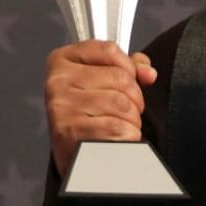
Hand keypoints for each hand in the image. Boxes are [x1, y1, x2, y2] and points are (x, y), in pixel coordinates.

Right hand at [43, 40, 157, 174]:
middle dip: (134, 97)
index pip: (109, 50)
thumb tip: (148, 73)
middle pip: (121, 78)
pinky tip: (116, 138)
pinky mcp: (72, 132)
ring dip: (132, 118)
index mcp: (62, 61)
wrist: (73, 155)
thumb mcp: (99, 82)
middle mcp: (58, 82)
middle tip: (125, 109)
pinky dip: (127, 135)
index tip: (128, 78)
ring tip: (119, 124)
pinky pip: (118, 127)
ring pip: (123, 104)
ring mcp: (63, 107)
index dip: (128, 66)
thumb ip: (126, 67)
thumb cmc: (87, 116)